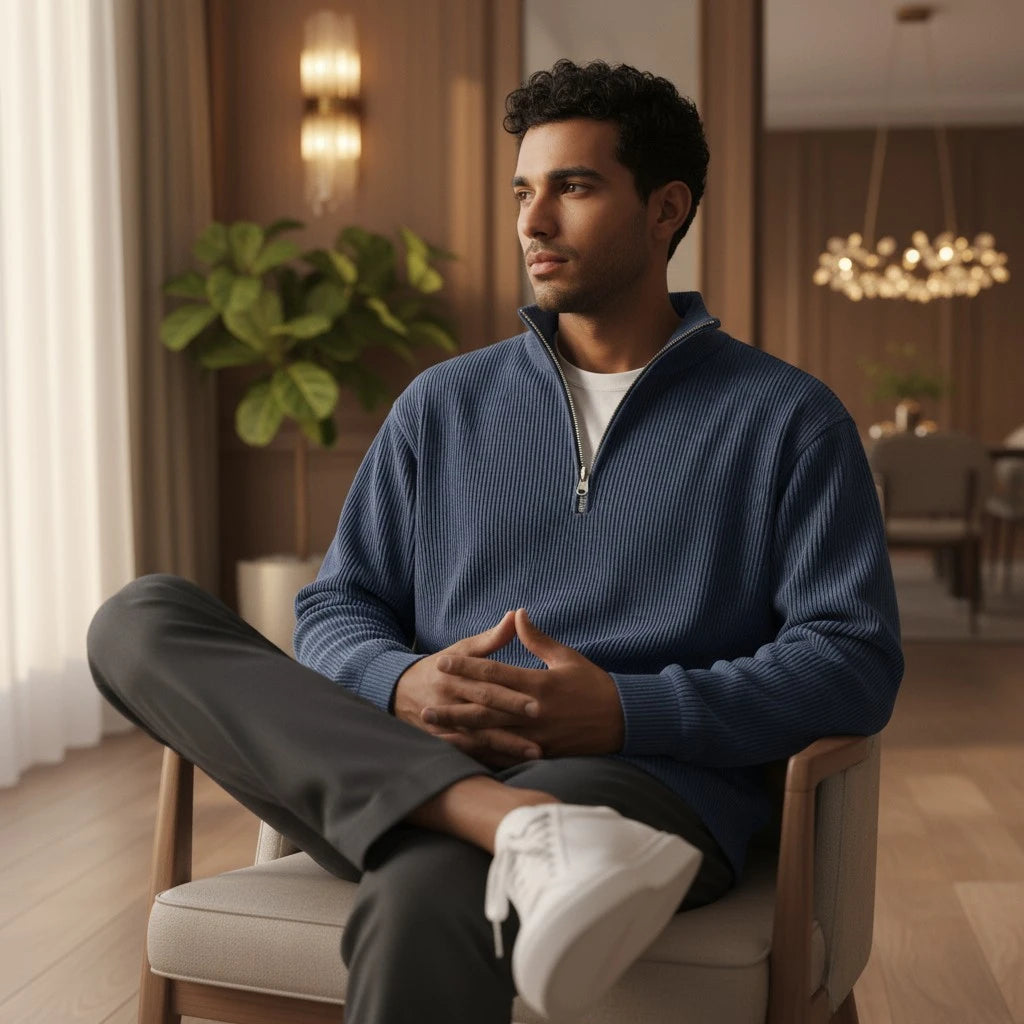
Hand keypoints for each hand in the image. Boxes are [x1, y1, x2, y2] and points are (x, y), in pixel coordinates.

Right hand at [393, 612, 542, 765]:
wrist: (400, 690)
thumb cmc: (442, 667)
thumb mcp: (462, 649)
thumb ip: (491, 638)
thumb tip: (516, 615)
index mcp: (456, 675)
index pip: (487, 683)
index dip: (511, 692)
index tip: (538, 699)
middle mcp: (449, 700)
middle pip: (483, 710)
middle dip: (511, 717)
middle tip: (541, 722)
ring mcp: (444, 724)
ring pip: (478, 736)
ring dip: (506, 745)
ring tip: (536, 752)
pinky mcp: (442, 741)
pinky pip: (468, 753)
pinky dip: (490, 760)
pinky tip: (513, 766)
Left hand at [422, 608, 624, 758]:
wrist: (623, 721)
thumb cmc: (594, 685)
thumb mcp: (567, 657)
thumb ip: (538, 639)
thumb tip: (517, 614)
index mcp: (539, 685)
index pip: (495, 674)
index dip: (466, 668)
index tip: (442, 662)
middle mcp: (534, 713)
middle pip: (485, 709)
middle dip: (453, 707)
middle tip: (425, 705)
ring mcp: (536, 737)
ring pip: (491, 736)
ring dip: (461, 733)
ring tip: (435, 732)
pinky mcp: (541, 754)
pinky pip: (506, 755)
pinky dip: (482, 753)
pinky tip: (462, 752)